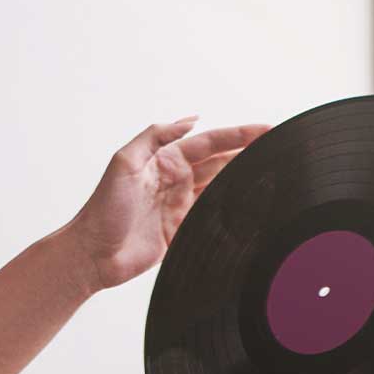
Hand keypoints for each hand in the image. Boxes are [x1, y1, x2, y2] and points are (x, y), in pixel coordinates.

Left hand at [66, 116, 271, 293]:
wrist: (92, 254)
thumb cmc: (102, 209)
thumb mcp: (123, 162)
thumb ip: (155, 136)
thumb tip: (191, 119)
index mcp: (164, 160)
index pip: (210, 142)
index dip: (239, 135)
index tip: (267, 129)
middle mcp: (176, 179)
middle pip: (221, 162)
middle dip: (249, 153)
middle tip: (281, 147)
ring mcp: (181, 205)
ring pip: (222, 187)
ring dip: (245, 178)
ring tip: (275, 171)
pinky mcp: (183, 231)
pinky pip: (214, 216)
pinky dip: (234, 210)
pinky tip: (253, 206)